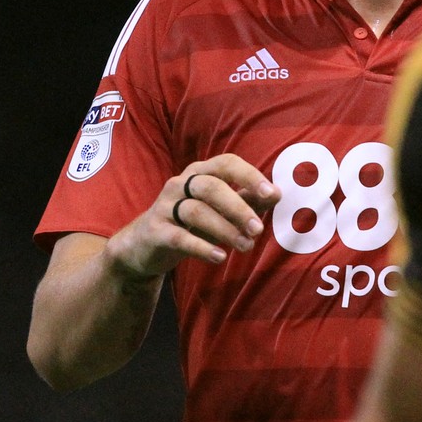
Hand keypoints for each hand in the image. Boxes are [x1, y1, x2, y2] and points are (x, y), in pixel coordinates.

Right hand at [104, 153, 280, 277]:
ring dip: (225, 230)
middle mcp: (180, 184)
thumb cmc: (190, 223)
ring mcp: (164, 206)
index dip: (250, 176)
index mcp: (200, 172)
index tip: (273, 194)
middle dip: (239, 208)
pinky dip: (201, 247)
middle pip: (211, 187)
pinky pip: (179, 237)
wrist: (143, 245)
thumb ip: (247, 200)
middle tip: (259, 229)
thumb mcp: (219, 210)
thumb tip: (277, 194)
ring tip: (246, 246)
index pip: (227, 163)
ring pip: (197, 212)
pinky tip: (219, 257)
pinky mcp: (155, 231)